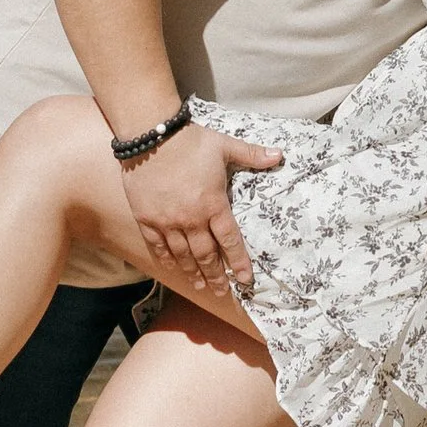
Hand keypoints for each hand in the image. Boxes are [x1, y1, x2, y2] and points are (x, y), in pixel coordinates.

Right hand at [120, 120, 282, 302]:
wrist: (151, 135)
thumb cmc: (191, 141)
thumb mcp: (224, 145)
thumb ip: (252, 154)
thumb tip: (280, 155)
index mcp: (213, 204)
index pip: (230, 240)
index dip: (238, 262)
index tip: (244, 279)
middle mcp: (191, 219)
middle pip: (206, 255)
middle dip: (216, 276)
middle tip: (222, 291)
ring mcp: (167, 221)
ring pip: (183, 255)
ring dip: (193, 272)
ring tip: (200, 285)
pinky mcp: (147, 219)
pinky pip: (158, 245)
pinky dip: (166, 259)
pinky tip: (173, 267)